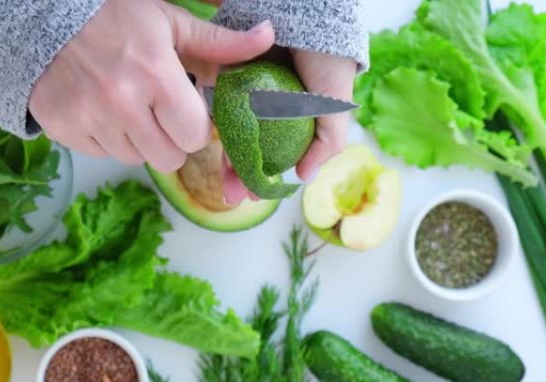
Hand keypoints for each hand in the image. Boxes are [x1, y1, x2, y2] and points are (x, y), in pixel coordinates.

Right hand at [28, 0, 273, 171]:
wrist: (43, 16)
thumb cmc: (114, 16)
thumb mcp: (169, 22)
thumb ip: (218, 42)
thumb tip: (267, 37)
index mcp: (156, 75)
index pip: (195, 136)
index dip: (195, 126)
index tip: (185, 109)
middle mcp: (122, 103)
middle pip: (169, 158)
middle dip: (172, 139)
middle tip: (158, 111)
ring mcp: (89, 120)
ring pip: (136, 158)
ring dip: (140, 139)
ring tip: (128, 105)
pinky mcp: (63, 129)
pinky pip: (103, 154)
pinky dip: (108, 139)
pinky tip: (102, 109)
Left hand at [222, 50, 357, 203]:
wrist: (308, 20)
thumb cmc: (327, 63)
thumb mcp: (334, 107)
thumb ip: (326, 142)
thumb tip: (303, 177)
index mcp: (290, 116)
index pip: (273, 153)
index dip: (263, 176)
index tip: (254, 196)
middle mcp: (266, 107)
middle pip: (249, 146)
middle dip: (240, 174)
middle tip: (233, 197)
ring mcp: (246, 91)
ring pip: (232, 129)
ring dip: (226, 156)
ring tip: (223, 181)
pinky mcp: (229, 73)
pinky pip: (219, 101)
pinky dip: (214, 121)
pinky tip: (211, 142)